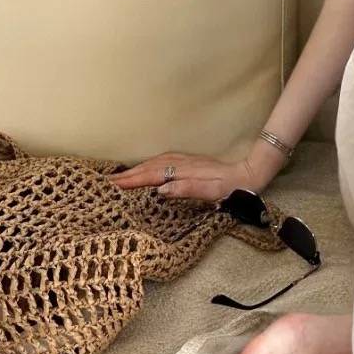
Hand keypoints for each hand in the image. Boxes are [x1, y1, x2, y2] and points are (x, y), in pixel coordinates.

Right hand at [109, 152, 264, 201]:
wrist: (246, 174)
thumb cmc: (228, 187)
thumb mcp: (210, 192)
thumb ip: (185, 189)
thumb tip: (161, 190)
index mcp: (183, 171)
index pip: (152, 176)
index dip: (132, 181)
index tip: (113, 185)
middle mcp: (181, 163)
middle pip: (149, 168)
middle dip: (128, 175)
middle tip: (107, 182)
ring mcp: (184, 161)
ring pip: (154, 163)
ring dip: (136, 169)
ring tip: (119, 177)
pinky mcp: (188, 162)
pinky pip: (161, 161)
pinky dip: (148, 165)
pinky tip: (144, 169)